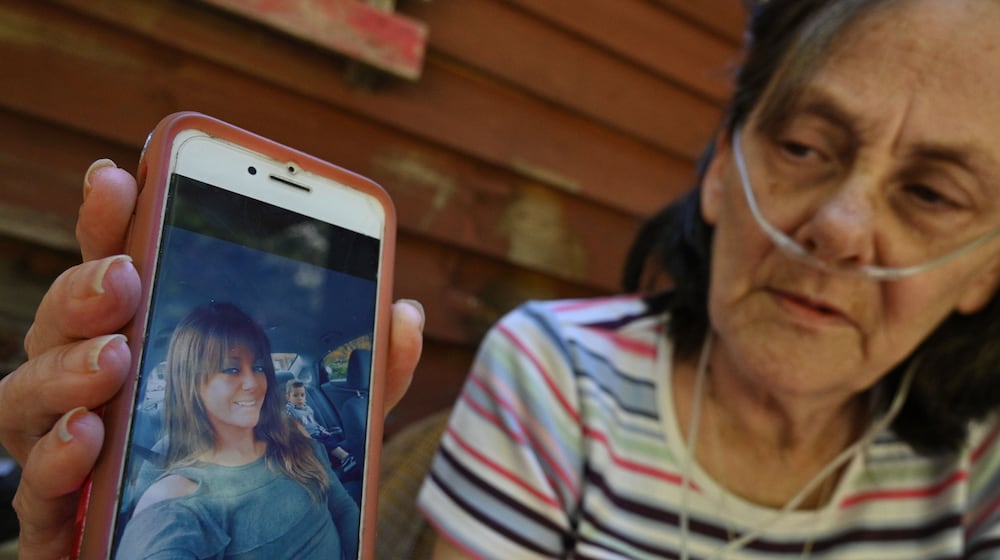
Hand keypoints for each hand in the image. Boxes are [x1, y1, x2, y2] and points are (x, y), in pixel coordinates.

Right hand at [0, 160, 423, 558]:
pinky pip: (33, 486)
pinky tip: (90, 435)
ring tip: (114, 356)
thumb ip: (370, 373)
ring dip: (65, 368)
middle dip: (85, 290)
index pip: (119, 267)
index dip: (114, 219)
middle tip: (125, 277)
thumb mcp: (336, 418)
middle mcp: (99, 384)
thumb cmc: (271, 475)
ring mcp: (73, 446)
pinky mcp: (66, 515)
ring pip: (26, 393)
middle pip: (62, 322)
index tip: (120, 175)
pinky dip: (53, 456)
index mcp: (153, 340)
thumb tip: (405, 314)